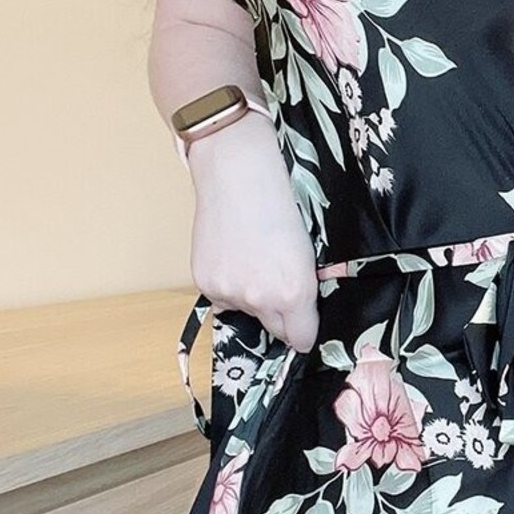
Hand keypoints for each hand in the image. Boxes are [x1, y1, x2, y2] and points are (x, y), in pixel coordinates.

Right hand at [187, 112, 320, 352]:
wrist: (239, 174)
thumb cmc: (283, 202)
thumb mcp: (308, 250)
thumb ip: (304, 287)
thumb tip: (300, 311)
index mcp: (295, 292)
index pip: (302, 339)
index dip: (305, 328)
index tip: (304, 319)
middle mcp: (262, 300)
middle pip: (275, 331)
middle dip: (281, 316)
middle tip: (279, 284)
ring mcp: (230, 293)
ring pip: (247, 313)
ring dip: (252, 298)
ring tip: (253, 259)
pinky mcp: (205, 283)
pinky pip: (223, 300)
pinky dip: (229, 286)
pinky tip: (233, 257)